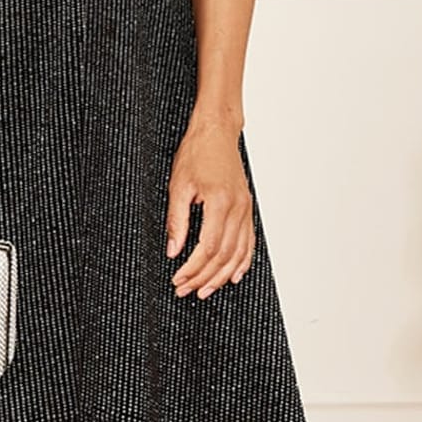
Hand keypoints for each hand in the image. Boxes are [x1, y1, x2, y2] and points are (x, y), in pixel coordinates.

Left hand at [165, 121, 254, 299]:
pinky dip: (243, 261)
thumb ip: (177, 220)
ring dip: (222, 275)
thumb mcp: (178, 185)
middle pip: (224, 255)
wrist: (217, 132)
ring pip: (238, 252)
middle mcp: (237, 208)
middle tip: (186, 289)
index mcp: (220, 202)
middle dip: (204, 277)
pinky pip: (249, 240)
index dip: (193, 268)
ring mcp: (245, 208)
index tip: (178, 278)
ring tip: (206, 289)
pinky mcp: (247, 207)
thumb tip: (173, 250)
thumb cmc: (197, 152)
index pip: (208, 247)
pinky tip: (234, 274)